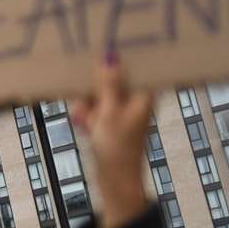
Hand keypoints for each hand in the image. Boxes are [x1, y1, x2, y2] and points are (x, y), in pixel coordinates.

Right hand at [70, 55, 154, 227]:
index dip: (120, 57)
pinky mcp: (112, 121)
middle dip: (94, 89)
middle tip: (86, 100)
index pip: (135, 65)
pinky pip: (96, 108)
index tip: (104, 47)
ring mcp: (124, 111)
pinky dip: (87, 114)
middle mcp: (137, 99)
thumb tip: (110, 57)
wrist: (115, 180)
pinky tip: (83, 125)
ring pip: (99, 94)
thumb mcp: (109, 112)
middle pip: (112, 79)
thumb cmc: (118, 148)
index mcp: (145, 94)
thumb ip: (109, 83)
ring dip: (87, 104)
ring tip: (84, 120)